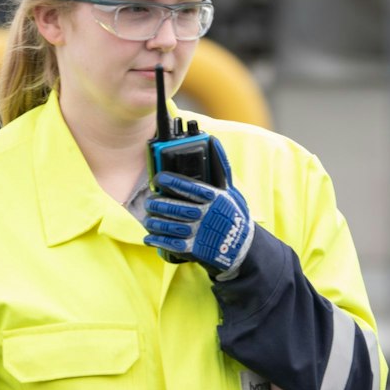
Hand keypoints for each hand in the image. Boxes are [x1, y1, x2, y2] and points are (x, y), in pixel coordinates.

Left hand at [144, 153, 253, 279]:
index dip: (171, 182)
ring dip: (155, 222)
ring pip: (170, 225)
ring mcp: (200, 232)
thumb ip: (220, 166)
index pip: (189, 187)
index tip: (158, 178)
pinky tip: (150, 237)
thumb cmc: (233, 214)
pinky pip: (172, 244)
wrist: (241, 248)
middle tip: (150, 201)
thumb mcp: (231, 190)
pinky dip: (158, 240)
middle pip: (175, 207)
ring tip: (148, 218)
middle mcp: (206, 215)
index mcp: (214, 198)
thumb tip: (212, 140)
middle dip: (158, 204)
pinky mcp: (195, 248)